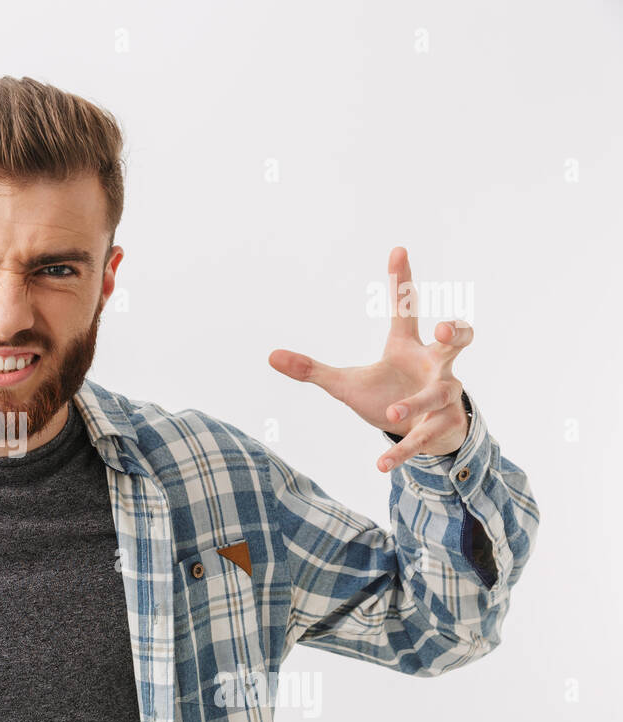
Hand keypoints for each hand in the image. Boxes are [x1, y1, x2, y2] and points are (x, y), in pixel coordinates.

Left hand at [268, 246, 471, 471]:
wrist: (423, 433)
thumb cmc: (388, 397)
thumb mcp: (344, 385)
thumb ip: (311, 370)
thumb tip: (270, 355)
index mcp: (409, 348)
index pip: (406, 309)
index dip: (402, 281)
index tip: (397, 250)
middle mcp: (434, 366)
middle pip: (456, 340)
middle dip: (455, 332)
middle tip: (443, 327)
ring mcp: (443, 396)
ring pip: (439, 393)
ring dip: (417, 403)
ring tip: (393, 415)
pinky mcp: (441, 427)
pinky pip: (423, 438)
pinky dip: (402, 452)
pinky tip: (380, 465)